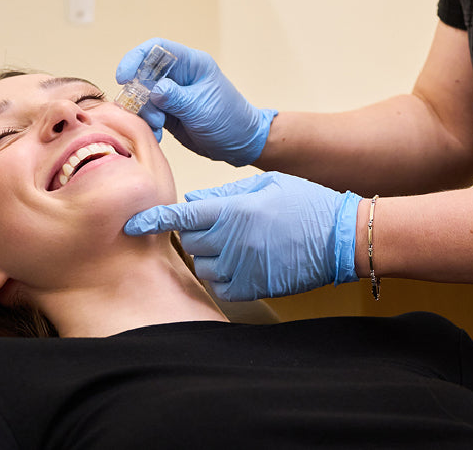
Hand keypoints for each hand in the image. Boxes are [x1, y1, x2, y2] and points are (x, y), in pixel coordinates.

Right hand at [115, 38, 276, 165]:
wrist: (240, 143)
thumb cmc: (229, 119)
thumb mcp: (201, 108)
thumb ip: (176, 97)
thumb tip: (152, 89)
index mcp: (192, 64)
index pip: (157, 49)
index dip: (136, 58)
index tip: (124, 77)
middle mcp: (179, 75)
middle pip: (144, 73)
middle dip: (140, 94)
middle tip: (152, 114)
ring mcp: (172, 94)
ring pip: (143, 95)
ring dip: (144, 112)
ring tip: (158, 127)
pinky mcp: (168, 112)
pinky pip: (148, 113)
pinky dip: (147, 124)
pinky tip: (158, 135)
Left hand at [124, 171, 360, 300]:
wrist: (339, 237)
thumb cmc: (305, 204)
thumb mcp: (265, 184)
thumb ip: (226, 192)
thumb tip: (193, 198)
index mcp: (234, 210)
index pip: (182, 216)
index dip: (154, 219)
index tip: (133, 224)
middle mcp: (233, 240)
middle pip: (189, 241)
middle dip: (193, 232)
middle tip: (213, 224)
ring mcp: (243, 268)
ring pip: (202, 265)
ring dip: (207, 255)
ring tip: (230, 243)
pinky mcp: (254, 288)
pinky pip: (220, 287)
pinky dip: (221, 277)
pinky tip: (237, 264)